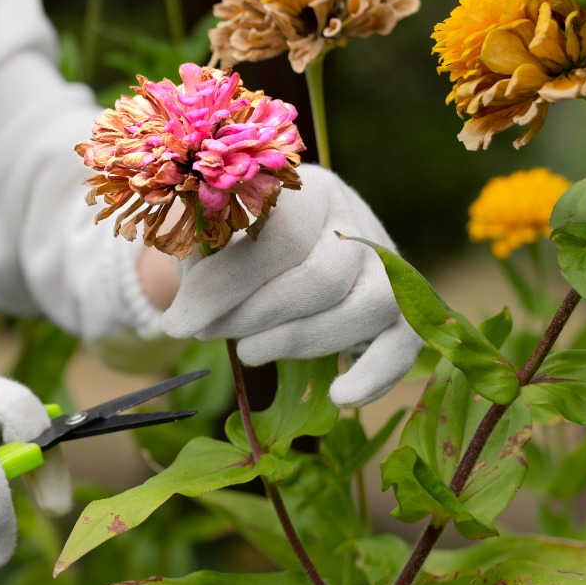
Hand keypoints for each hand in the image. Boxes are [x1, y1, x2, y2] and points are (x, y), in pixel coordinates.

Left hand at [160, 164, 421, 406]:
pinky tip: (339, 396)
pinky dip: (375, 375)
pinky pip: (405, 343)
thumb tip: (184, 318)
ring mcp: (385, 264)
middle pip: (322, 276)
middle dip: (254, 315)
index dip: (227, 285)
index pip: (279, 235)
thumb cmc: (226, 243)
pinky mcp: (401, 308)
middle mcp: (352, 219)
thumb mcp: (202, 236)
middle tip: (208, 333)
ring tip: (248, 352)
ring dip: (299, 341)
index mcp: (303, 188)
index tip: (180, 323)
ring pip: (366, 306)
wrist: (265, 250)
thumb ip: (195, 256)